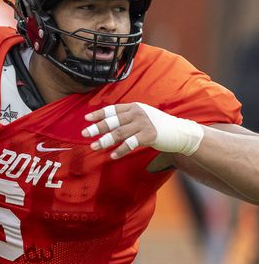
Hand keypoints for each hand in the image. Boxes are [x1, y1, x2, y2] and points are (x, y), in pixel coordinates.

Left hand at [82, 102, 204, 159]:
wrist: (178, 131)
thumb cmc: (156, 125)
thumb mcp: (141, 116)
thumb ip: (126, 118)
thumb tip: (105, 124)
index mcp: (134, 107)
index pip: (113, 109)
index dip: (99, 114)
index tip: (86, 119)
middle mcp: (138, 113)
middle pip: (113, 121)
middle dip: (97, 127)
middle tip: (84, 133)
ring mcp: (144, 124)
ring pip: (119, 133)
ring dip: (105, 140)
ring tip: (94, 147)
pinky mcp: (149, 135)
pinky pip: (131, 143)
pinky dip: (121, 150)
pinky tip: (112, 155)